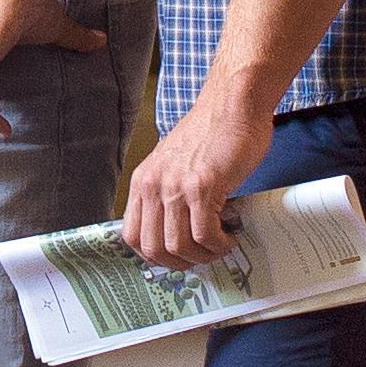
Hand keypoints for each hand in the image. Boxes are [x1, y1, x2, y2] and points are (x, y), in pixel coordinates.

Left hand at [120, 86, 272, 271]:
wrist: (233, 104)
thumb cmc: (213, 132)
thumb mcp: (176, 164)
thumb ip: (169, 192)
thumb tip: (177, 232)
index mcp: (143, 180)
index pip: (132, 235)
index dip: (155, 255)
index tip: (177, 257)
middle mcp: (153, 184)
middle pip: (152, 248)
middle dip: (180, 263)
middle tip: (202, 256)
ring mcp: (175, 186)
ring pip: (178, 246)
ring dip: (203, 255)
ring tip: (220, 245)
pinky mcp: (202, 186)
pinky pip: (204, 234)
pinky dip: (219, 244)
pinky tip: (229, 236)